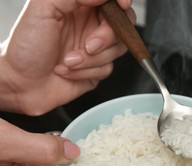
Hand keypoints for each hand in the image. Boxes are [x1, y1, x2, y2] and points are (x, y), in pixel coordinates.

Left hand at [0, 0, 135, 114]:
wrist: (20, 84)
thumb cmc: (25, 46)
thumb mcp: (43, 8)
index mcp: (79, 7)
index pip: (111, 1)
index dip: (122, 1)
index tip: (123, 5)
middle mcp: (90, 26)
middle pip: (122, 25)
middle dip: (107, 37)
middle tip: (88, 45)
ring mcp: (96, 49)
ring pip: (118, 49)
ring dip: (91, 59)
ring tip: (67, 60)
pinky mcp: (97, 69)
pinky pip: (108, 69)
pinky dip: (87, 72)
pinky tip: (67, 71)